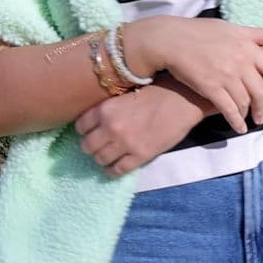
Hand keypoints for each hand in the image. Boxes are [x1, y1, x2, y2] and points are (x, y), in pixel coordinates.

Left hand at [75, 81, 208, 177]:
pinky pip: (117, 170)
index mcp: (105, 109)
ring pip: (99, 159)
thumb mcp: (125, 94)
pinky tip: (115, 168)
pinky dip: (113, 172)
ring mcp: (125, 144)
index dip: (85, 130)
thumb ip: (109, 108)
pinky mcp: (140, 156)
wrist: (183, 99)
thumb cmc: (157, 90)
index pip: (80, 126)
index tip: (91, 131)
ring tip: (109, 156)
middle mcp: (110, 127)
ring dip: (102, 159)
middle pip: (86, 146)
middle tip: (100, 145)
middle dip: (91, 146)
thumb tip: (96, 120)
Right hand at [122, 18, 262, 133]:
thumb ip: (258, 34)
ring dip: (248, 114)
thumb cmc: (202, 32)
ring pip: (245, 102)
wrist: (172, 40)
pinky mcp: (211, 88)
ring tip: (248, 119)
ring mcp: (226, 76)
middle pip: (260, 91)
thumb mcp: (233, 29)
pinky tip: (238, 127)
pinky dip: (236, 121)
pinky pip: (229, 109)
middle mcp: (241, 62)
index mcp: (249, 47)